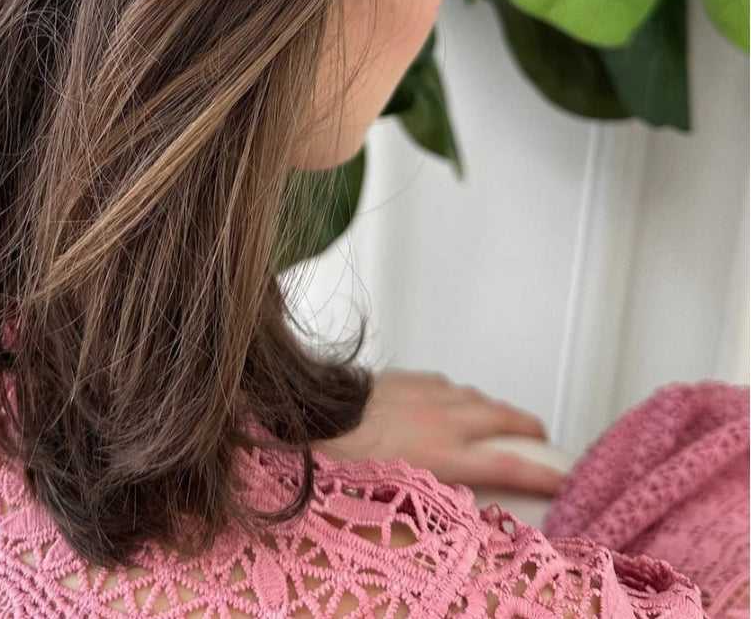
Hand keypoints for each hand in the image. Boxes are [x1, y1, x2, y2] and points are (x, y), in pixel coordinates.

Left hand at [312, 367, 565, 496]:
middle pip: (504, 419)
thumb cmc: (350, 463)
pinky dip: (457, 395)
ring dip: (493, 410)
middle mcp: (445, 420)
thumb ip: (439, 495)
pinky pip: (446, 384)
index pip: (510, 466)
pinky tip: (452, 403)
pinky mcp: (410, 378)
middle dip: (530, 429)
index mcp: (447, 455)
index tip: (564, 477)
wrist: (317, 419)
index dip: (543, 473)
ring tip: (500, 421)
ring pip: (477, 397)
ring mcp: (429, 394)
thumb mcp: (401, 496)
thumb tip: (461, 503)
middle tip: (542, 439)